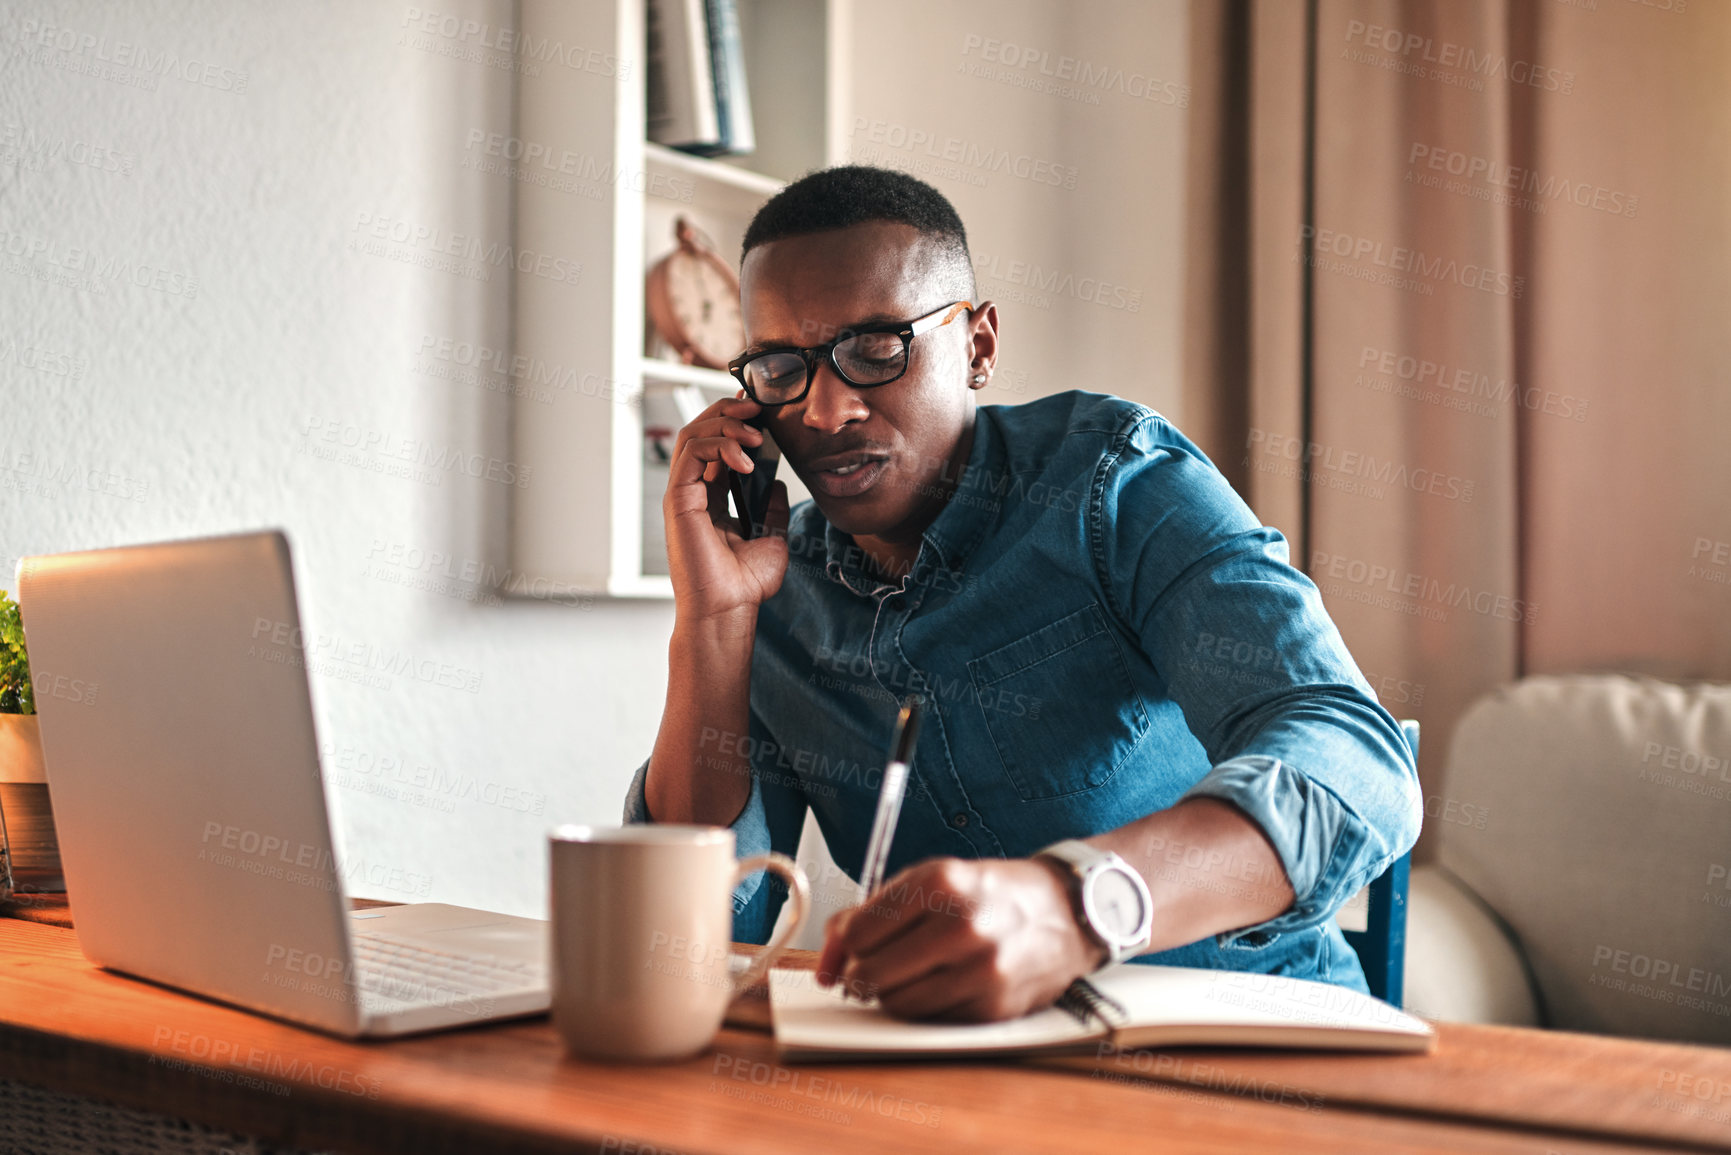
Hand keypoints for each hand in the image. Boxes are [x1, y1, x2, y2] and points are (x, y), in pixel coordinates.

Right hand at [663, 395, 790, 622]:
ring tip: (755, 431)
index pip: (717, 443)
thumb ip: (771, 506)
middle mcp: (693, 491)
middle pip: (700, 430)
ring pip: (692, 434)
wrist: (729, 609)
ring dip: (725, 423)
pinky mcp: (678, 499)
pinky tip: (746, 458)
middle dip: (728, 410)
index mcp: (711, 497)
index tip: (763, 411)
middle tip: (758, 406)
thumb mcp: (771, 536)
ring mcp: (683, 494)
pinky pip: (692, 453)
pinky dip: (719, 445)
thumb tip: (777, 481)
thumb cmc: (744, 584)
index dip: (736, 420)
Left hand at [815, 858, 1107, 1022]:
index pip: (858, 931)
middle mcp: (962, 925)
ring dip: (889, 994)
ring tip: (905, 974)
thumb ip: (873, 912)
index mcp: (940, 882)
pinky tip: (938, 985)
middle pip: (870, 972)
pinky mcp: (992, 1007)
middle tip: (864, 970)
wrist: (1066, 912)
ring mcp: (980, 970)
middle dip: (858, 975)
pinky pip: (929, 1020)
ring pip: (896, 1003)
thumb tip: (827, 957)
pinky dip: (923, 1007)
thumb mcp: (932, 880)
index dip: (839, 947)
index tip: (842, 950)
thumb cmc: (991, 894)